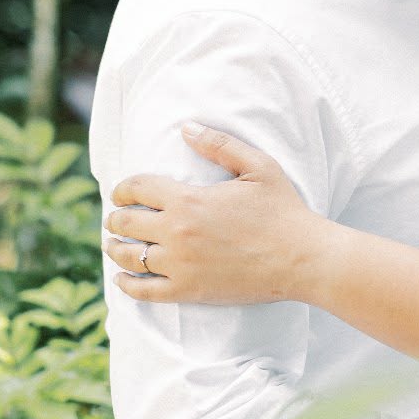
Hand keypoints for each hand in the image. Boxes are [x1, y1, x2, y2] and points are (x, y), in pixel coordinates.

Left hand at [103, 123, 327, 305]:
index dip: (123, 188)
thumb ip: (219, 144)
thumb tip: (185, 127)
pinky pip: (142, 290)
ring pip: (127, 255)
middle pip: (124, 222)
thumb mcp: (257, 166)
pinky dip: (126, 284)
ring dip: (115, 247)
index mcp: (188, 199)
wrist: (303, 259)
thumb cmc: (283, 211)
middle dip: (116, 217)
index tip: (121, 193)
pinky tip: (123, 278)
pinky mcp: (187, 291)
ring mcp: (179, 264)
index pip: (136, 188)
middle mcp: (176, 231)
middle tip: (117, 218)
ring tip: (116, 244)